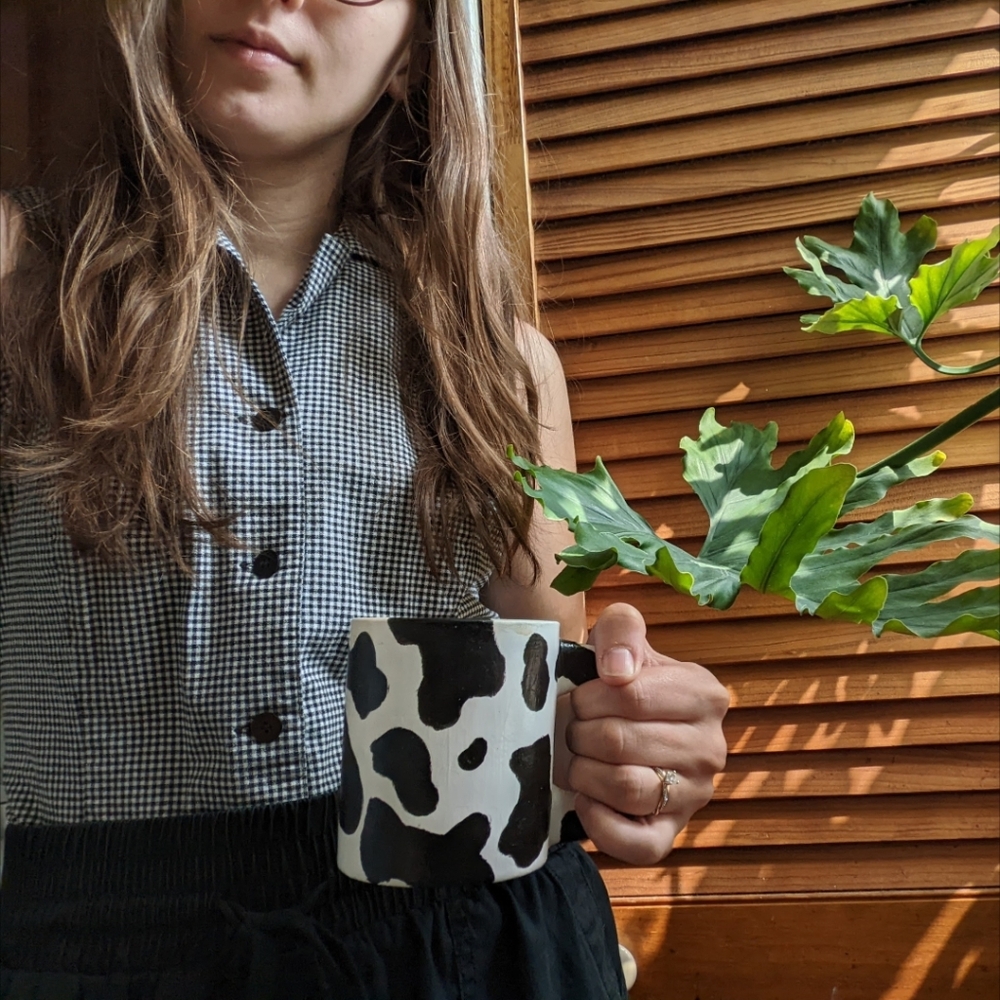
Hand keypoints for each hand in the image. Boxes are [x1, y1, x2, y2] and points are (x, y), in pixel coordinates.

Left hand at [561, 602, 729, 865]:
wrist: (614, 720)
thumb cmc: (617, 678)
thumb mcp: (620, 637)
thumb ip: (622, 628)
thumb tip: (617, 673)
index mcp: (705, 694)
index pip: (632, 696)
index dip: (589, 698)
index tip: (577, 697)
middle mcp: (711, 748)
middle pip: (621, 742)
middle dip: (579, 734)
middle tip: (569, 729)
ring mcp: (696, 795)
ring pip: (626, 789)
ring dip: (583, 773)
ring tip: (575, 758)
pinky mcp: (672, 835)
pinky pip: (637, 845)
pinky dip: (599, 823)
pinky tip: (585, 797)